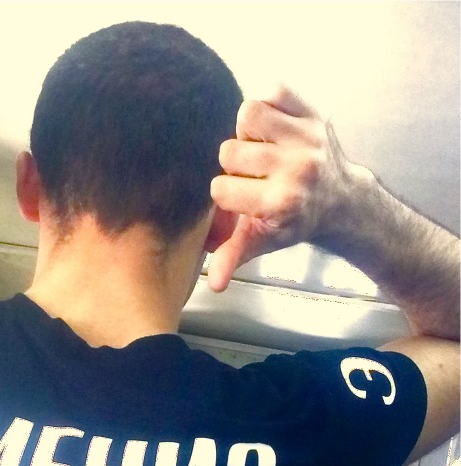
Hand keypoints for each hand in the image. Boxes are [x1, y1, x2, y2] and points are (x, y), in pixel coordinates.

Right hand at [208, 86, 353, 291]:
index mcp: (278, 203)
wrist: (342, 201)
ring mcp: (305, 138)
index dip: (224, 194)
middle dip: (233, 164)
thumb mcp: (264, 242)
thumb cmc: (296, 220)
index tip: (240, 199)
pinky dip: (266, 105)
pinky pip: (273, 91)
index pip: (221, 189)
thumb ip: (234, 257)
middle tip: (250, 173)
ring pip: (247, 115)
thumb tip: (213, 284)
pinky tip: (270, 127)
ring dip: (246, 130)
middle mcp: (294, 169)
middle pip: (229, 153)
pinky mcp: (313, 113)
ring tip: (257, 146)